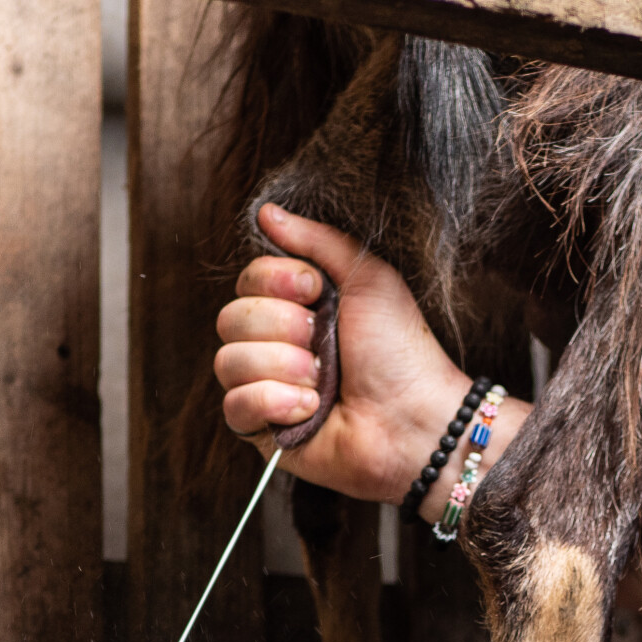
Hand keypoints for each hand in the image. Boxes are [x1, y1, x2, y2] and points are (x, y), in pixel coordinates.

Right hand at [214, 205, 471, 505]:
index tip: (314, 290)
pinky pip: (234, 405)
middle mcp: (276, 345)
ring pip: (227, 361)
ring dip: (283, 367)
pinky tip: (309, 410)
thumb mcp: (368, 277)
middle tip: (324, 341)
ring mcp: (266, 388)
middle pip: (229, 318)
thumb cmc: (400, 351)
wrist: (414, 418)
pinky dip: (273, 402)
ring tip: (322, 382)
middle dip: (282, 327)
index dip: (274, 282)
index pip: (247, 280)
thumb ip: (318, 241)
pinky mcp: (262, 430)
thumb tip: (267, 212)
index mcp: (298, 307)